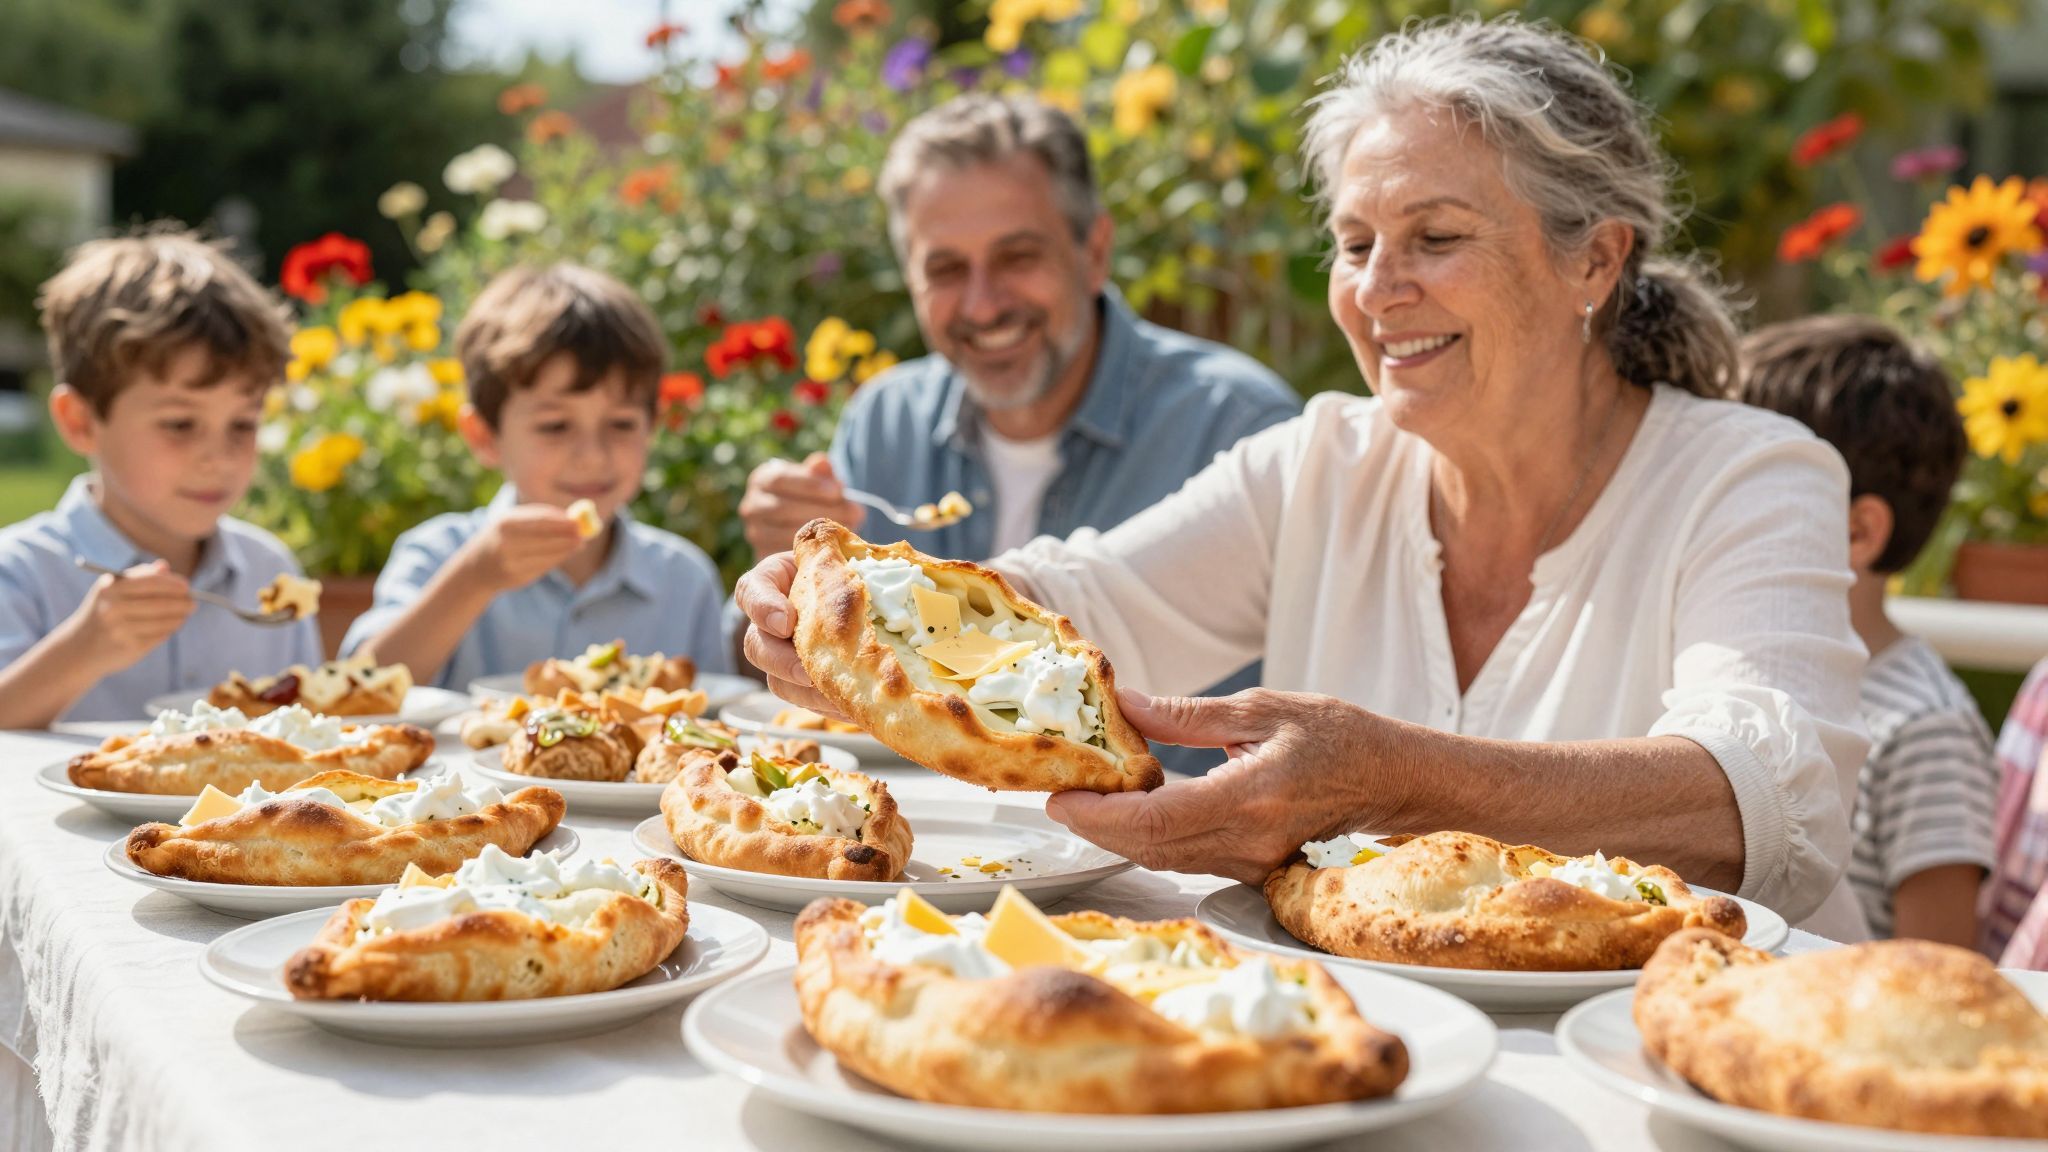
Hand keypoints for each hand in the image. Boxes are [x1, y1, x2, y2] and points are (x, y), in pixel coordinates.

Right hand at [67, 561, 193, 671]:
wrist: (79, 648)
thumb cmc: (103, 612)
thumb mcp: (112, 589)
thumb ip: (139, 575)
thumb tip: (165, 566)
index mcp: (110, 589)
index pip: (151, 582)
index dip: (173, 584)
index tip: (186, 586)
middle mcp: (113, 609)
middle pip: (161, 603)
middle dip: (182, 602)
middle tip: (193, 602)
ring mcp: (121, 630)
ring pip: (164, 621)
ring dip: (180, 617)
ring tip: (185, 613)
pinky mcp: (130, 648)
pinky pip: (160, 636)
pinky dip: (170, 630)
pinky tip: (173, 626)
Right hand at [461, 504, 585, 591]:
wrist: (477, 566)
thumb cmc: (503, 535)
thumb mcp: (514, 521)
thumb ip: (540, 517)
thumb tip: (572, 518)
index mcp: (505, 524)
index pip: (538, 522)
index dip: (560, 523)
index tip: (578, 522)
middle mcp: (506, 544)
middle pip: (544, 541)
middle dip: (567, 538)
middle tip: (584, 535)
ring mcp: (511, 564)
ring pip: (547, 556)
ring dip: (566, 550)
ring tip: (579, 543)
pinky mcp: (517, 578)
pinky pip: (543, 567)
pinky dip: (556, 559)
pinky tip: (563, 553)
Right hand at [735, 551, 847, 717]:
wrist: (860, 591)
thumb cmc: (847, 565)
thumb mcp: (839, 553)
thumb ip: (841, 554)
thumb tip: (878, 553)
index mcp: (773, 583)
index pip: (751, 591)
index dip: (763, 608)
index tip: (786, 622)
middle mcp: (770, 622)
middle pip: (756, 645)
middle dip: (781, 662)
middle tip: (808, 673)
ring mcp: (783, 655)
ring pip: (778, 681)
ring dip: (806, 694)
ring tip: (837, 701)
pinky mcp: (802, 682)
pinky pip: (805, 701)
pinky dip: (828, 707)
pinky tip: (853, 709)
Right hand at [738, 452, 863, 558]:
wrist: (802, 524)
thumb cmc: (813, 496)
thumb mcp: (818, 480)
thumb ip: (820, 472)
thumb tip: (822, 462)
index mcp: (762, 479)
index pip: (780, 479)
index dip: (810, 484)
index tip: (838, 490)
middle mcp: (752, 505)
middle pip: (782, 508)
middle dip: (821, 510)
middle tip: (854, 512)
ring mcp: (755, 532)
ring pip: (785, 533)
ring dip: (820, 532)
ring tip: (849, 528)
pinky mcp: (763, 554)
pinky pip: (786, 553)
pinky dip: (812, 550)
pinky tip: (835, 545)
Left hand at [1045, 689, 1387, 884]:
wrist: (1393, 779)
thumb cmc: (1339, 737)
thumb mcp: (1262, 709)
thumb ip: (1186, 716)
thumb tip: (1126, 704)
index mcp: (1251, 796)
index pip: (1155, 821)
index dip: (1098, 815)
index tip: (1061, 796)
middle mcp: (1249, 841)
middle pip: (1149, 848)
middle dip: (1095, 826)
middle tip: (1059, 795)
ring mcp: (1252, 862)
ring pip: (1163, 858)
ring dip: (1118, 833)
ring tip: (1086, 798)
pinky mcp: (1253, 869)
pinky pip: (1186, 858)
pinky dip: (1150, 838)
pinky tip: (1132, 810)